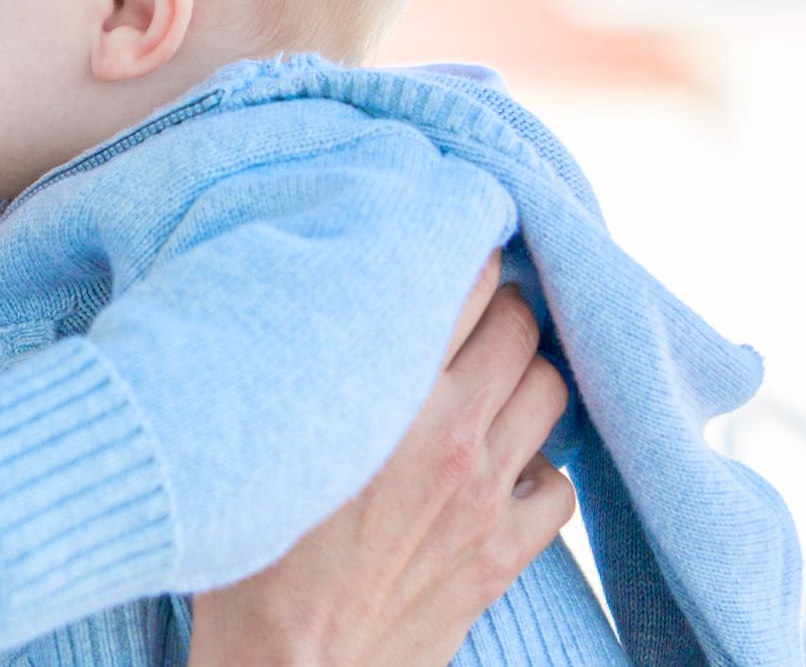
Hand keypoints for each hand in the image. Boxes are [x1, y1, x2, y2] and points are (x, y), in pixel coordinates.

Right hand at [189, 253, 575, 666]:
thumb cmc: (245, 554)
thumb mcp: (258, 437)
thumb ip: (289, 361)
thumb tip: (296, 294)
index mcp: (387, 394)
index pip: (464, 280)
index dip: (455, 254)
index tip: (436, 251)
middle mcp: (450, 434)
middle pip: (522, 325)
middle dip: (499, 306)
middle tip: (461, 311)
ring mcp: (486, 493)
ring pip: (552, 391)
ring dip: (524, 375)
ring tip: (484, 379)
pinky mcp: (504, 550)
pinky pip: (560, 482)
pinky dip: (539, 463)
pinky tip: (496, 464)